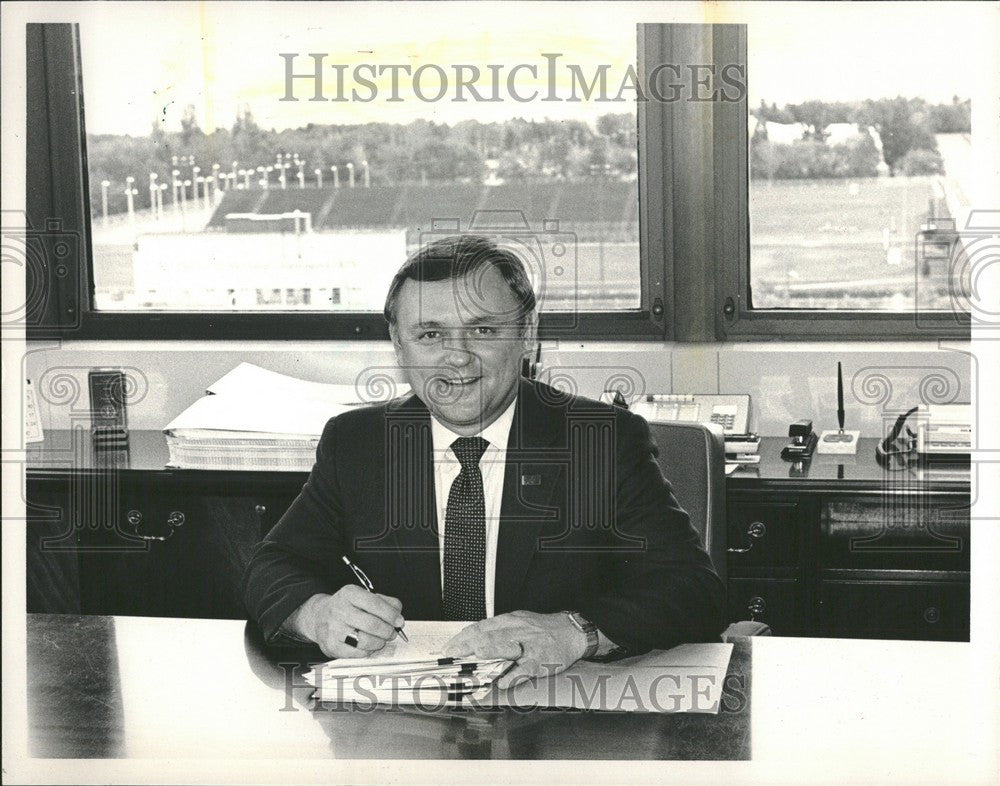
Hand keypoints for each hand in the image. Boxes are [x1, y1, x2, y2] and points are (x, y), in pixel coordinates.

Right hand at [288, 587, 404, 657]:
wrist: (319, 617)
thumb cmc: (348, 607)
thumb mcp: (363, 596)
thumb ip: (384, 602)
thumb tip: (398, 615)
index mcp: (349, 593)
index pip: (375, 603)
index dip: (391, 614)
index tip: (399, 621)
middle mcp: (339, 610)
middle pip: (372, 624)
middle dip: (388, 631)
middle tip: (392, 633)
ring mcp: (334, 629)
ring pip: (365, 641)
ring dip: (379, 642)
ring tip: (381, 640)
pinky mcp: (331, 646)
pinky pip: (357, 653)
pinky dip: (367, 651)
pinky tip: (368, 646)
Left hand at [442, 610, 587, 688]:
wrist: (571, 631)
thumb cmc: (541, 629)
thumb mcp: (518, 621)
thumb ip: (496, 629)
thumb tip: (471, 636)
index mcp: (510, 621)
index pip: (482, 627)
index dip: (464, 637)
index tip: (450, 647)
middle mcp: (518, 631)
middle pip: (490, 636)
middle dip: (469, 645)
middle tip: (453, 654)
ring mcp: (529, 646)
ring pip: (506, 648)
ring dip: (489, 652)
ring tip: (474, 657)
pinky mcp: (541, 661)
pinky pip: (526, 669)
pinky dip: (514, 675)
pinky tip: (503, 681)